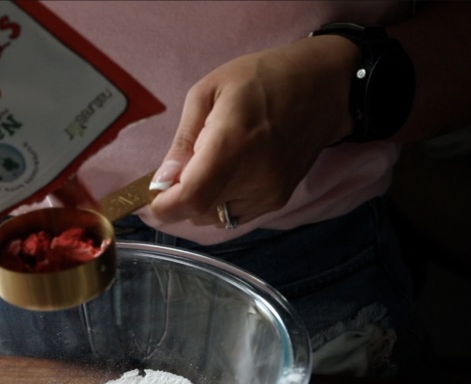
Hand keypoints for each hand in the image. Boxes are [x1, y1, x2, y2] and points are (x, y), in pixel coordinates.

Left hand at [147, 34, 358, 227]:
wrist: (322, 87)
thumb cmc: (262, 78)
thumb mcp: (209, 91)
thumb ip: (184, 140)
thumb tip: (162, 181)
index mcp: (233, 143)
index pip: (191, 198)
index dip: (163, 209)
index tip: (148, 202)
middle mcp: (255, 177)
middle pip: (199, 213)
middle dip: (179, 200)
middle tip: (180, 169)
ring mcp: (270, 192)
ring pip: (217, 218)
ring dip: (202, 201)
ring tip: (210, 165)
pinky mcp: (279, 199)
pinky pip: (236, 214)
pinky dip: (223, 202)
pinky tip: (230, 172)